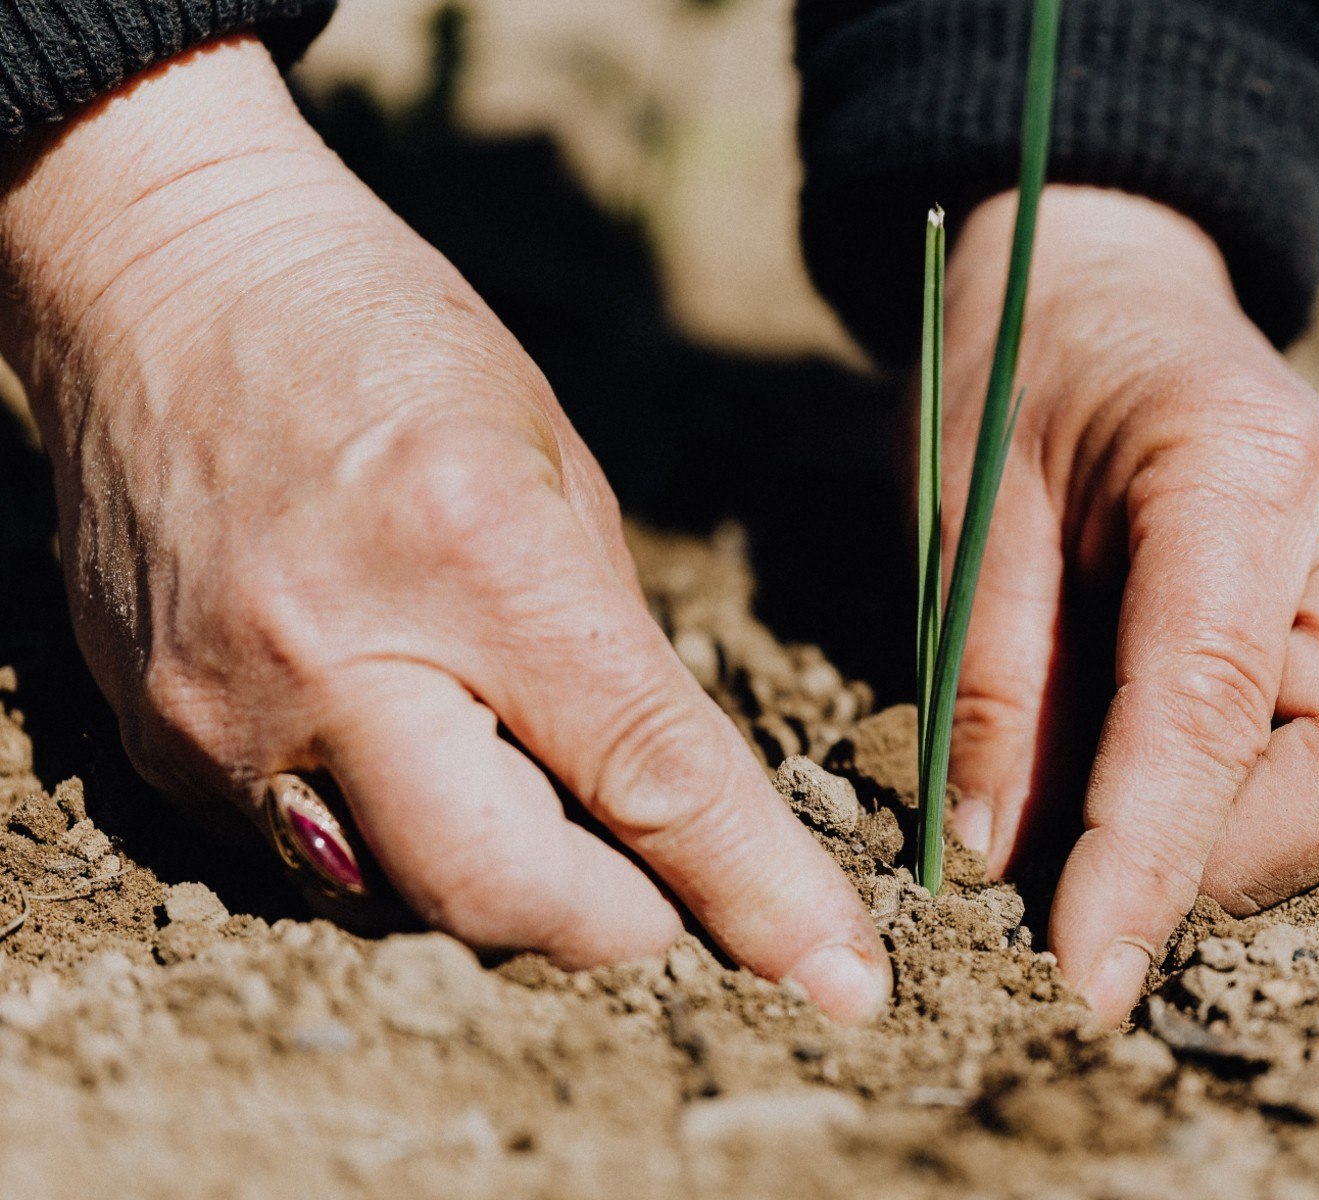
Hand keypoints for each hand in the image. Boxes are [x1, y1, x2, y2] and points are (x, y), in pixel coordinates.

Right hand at [0, 37, 888, 1020]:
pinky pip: (306, 860)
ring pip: (403, 901)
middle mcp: (335, 658)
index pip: (647, 778)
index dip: (757, 895)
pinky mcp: (154, 744)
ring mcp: (224, 715)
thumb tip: (671, 804)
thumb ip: (613, 648)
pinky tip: (412, 750)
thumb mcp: (555, 464)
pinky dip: (392, 841)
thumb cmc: (386, 342)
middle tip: (668, 895)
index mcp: (475, 556)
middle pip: (506, 895)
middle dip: (620, 924)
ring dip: (504, 885)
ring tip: (529, 788)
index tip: (839, 980)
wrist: (162, 282)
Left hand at [939, 187, 1318, 1023]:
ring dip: (1275, 852)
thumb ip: (990, 682)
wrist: (1109, 290)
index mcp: (1241, 466)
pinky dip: (1301, 817)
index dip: (1148, 859)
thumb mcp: (966, 511)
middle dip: (1237, 866)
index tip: (1082, 977)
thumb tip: (1002, 865)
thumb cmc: (1022, 380)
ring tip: (1137, 829)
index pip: (1214, 702)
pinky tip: (1196, 785)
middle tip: (1097, 887)